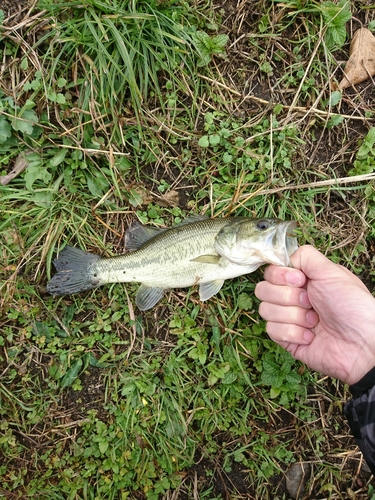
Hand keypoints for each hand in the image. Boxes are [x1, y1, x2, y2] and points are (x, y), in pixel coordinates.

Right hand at [255, 245, 374, 384]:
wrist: (362, 343)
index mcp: (301, 280)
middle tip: (310, 302)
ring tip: (315, 322)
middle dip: (287, 296)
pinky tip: (310, 336)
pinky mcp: (287, 340)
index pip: (270, 272)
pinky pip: (272, 330)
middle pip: (262, 290)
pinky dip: (293, 332)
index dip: (280, 276)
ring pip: (265, 310)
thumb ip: (306, 257)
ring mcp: (288, 319)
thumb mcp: (331, 272)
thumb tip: (285, 257)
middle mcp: (292, 298)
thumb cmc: (353, 306)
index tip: (300, 280)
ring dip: (293, 316)